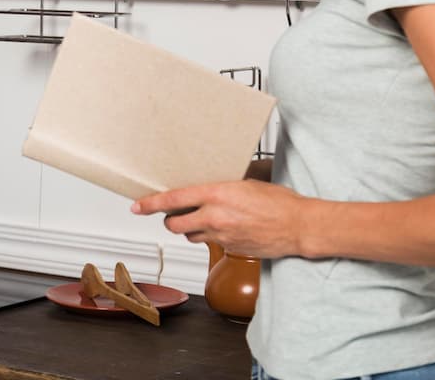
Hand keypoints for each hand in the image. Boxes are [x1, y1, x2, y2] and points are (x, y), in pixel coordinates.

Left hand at [131, 180, 306, 259]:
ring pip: (190, 236)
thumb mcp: (245, 184)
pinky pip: (210, 244)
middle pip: (174, 224)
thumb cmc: (278, 202)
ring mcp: (221, 236)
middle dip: (171, 220)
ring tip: (206, 220)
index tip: (136, 206)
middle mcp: (214, 217)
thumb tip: (205, 191)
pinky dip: (211, 237)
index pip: (173, 200)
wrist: (298, 226)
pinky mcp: (229, 249)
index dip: (150, 204)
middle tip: (176, 215)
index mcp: (216, 194)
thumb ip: (220, 189)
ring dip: (191, 230)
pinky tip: (226, 229)